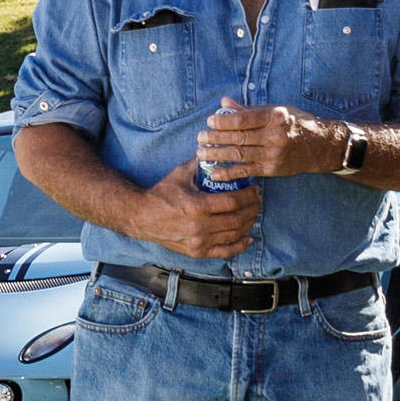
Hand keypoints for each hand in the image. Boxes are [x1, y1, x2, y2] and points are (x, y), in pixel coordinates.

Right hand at [133, 160, 263, 262]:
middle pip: (237, 218)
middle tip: (257, 200)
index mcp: (197, 206)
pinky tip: (248, 237)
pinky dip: (239, 245)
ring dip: (248, 223)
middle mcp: (200, 226)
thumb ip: (200, 162)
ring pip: (234, 234)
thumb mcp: (180, 174)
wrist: (142, 217)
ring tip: (253, 213)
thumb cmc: (161, 194)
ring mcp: (199, 241)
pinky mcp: (197, 252)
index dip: (248, 195)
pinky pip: (224, 252)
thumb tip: (217, 149)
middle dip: (252, 208)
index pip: (233, 201)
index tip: (254, 189)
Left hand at [201, 101, 321, 180]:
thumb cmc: (295, 123)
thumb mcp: (276, 110)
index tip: (210, 121)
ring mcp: (274, 154)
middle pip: (239, 137)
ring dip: (217, 155)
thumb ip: (249, 110)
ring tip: (201, 153)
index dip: (224, 121)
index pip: (244, 119)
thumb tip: (224, 102)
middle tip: (200, 137)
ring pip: (240, 154)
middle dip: (216, 138)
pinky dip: (229, 173)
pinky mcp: (273, 169)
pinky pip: (247, 171)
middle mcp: (275, 135)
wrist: (320, 145)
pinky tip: (214, 173)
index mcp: (275, 116)